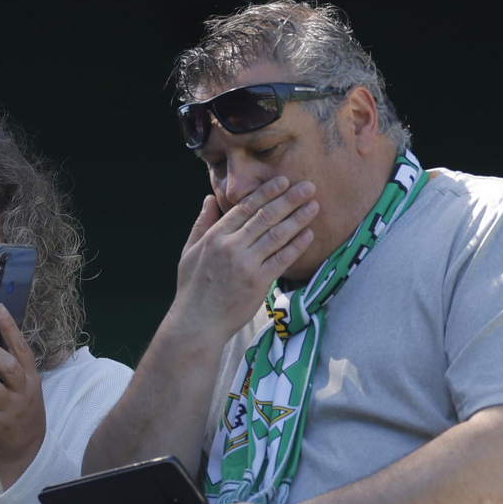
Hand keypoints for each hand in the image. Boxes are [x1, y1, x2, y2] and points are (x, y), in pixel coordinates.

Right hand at [164, 176, 318, 345]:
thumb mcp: (188, 251)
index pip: (245, 208)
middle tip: (308, 186)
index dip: (266, 193)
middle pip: (265, 216)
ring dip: (298, 218)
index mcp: (215, 236)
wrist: (197, 322)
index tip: (283, 181)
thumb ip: (202, 223)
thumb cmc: (193, 288)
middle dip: (288, 199)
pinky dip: (297, 245)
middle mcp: (231, 246)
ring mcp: (246, 264)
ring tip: (314, 205)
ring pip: (277, 235)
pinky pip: (282, 259)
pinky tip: (309, 234)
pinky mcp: (258, 282)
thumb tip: (209, 199)